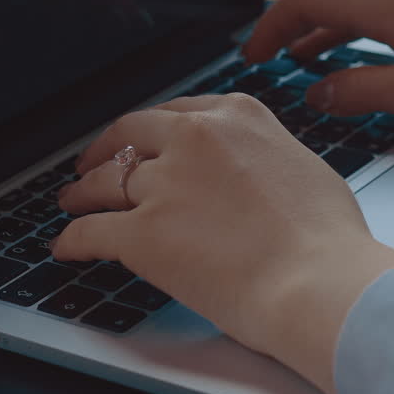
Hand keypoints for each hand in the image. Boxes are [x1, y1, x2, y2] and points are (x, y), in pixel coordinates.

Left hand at [52, 94, 393, 393]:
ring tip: (71, 203)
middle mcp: (194, 140)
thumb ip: (263, 155)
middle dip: (104, 150)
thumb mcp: (301, 166)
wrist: (318, 280)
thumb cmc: (327, 237)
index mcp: (236, 117)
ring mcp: (164, 184)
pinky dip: (72, 240)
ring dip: (80, 193)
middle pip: (129, 135)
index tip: (141, 140)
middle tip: (92, 165)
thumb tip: (252, 169)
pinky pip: (90, 233)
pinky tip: (66, 248)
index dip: (150, 130)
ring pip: (102, 182)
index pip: (176, 113)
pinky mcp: (142, 233)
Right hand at [243, 0, 393, 132]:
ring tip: (305, 62)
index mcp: (391, 3)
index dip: (270, 26)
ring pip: (357, 2)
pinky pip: (385, 7)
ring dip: (325, 30)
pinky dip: (357, 28)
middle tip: (270, 62)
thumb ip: (362, 90)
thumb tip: (318, 91)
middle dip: (291, 28)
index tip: (252, 56)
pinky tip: (362, 54)